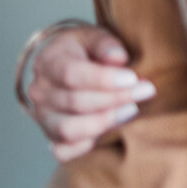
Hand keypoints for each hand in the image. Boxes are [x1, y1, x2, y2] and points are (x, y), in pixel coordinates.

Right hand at [23, 24, 152, 161]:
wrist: (64, 66)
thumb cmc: (84, 50)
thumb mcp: (94, 36)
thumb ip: (105, 44)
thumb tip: (118, 58)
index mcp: (49, 62)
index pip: (71, 74)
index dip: (103, 79)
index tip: (133, 78)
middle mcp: (40, 92)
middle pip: (75, 102)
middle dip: (115, 99)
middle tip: (146, 92)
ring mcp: (43, 117)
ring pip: (68, 129)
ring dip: (104, 123)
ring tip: (131, 110)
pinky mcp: (51, 137)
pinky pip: (63, 151)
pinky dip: (85, 147)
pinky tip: (109, 133)